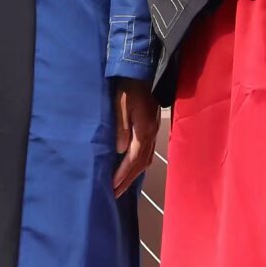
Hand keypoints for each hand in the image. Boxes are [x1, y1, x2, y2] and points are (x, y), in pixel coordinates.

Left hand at [112, 80, 159, 197]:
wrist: (143, 72)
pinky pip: (146, 152)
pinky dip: (138, 164)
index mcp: (144, 130)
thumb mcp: (120, 106)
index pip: (133, 159)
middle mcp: (151, 134)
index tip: (112, 186)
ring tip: (122, 185)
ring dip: (134, 174)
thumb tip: (119, 150)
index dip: (123, 174)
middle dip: (128, 180)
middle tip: (115, 194)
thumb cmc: (128, 88)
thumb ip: (121, 128)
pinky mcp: (152, 127)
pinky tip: (131, 168)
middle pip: (141, 164)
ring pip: (145, 159)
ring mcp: (153, 131)